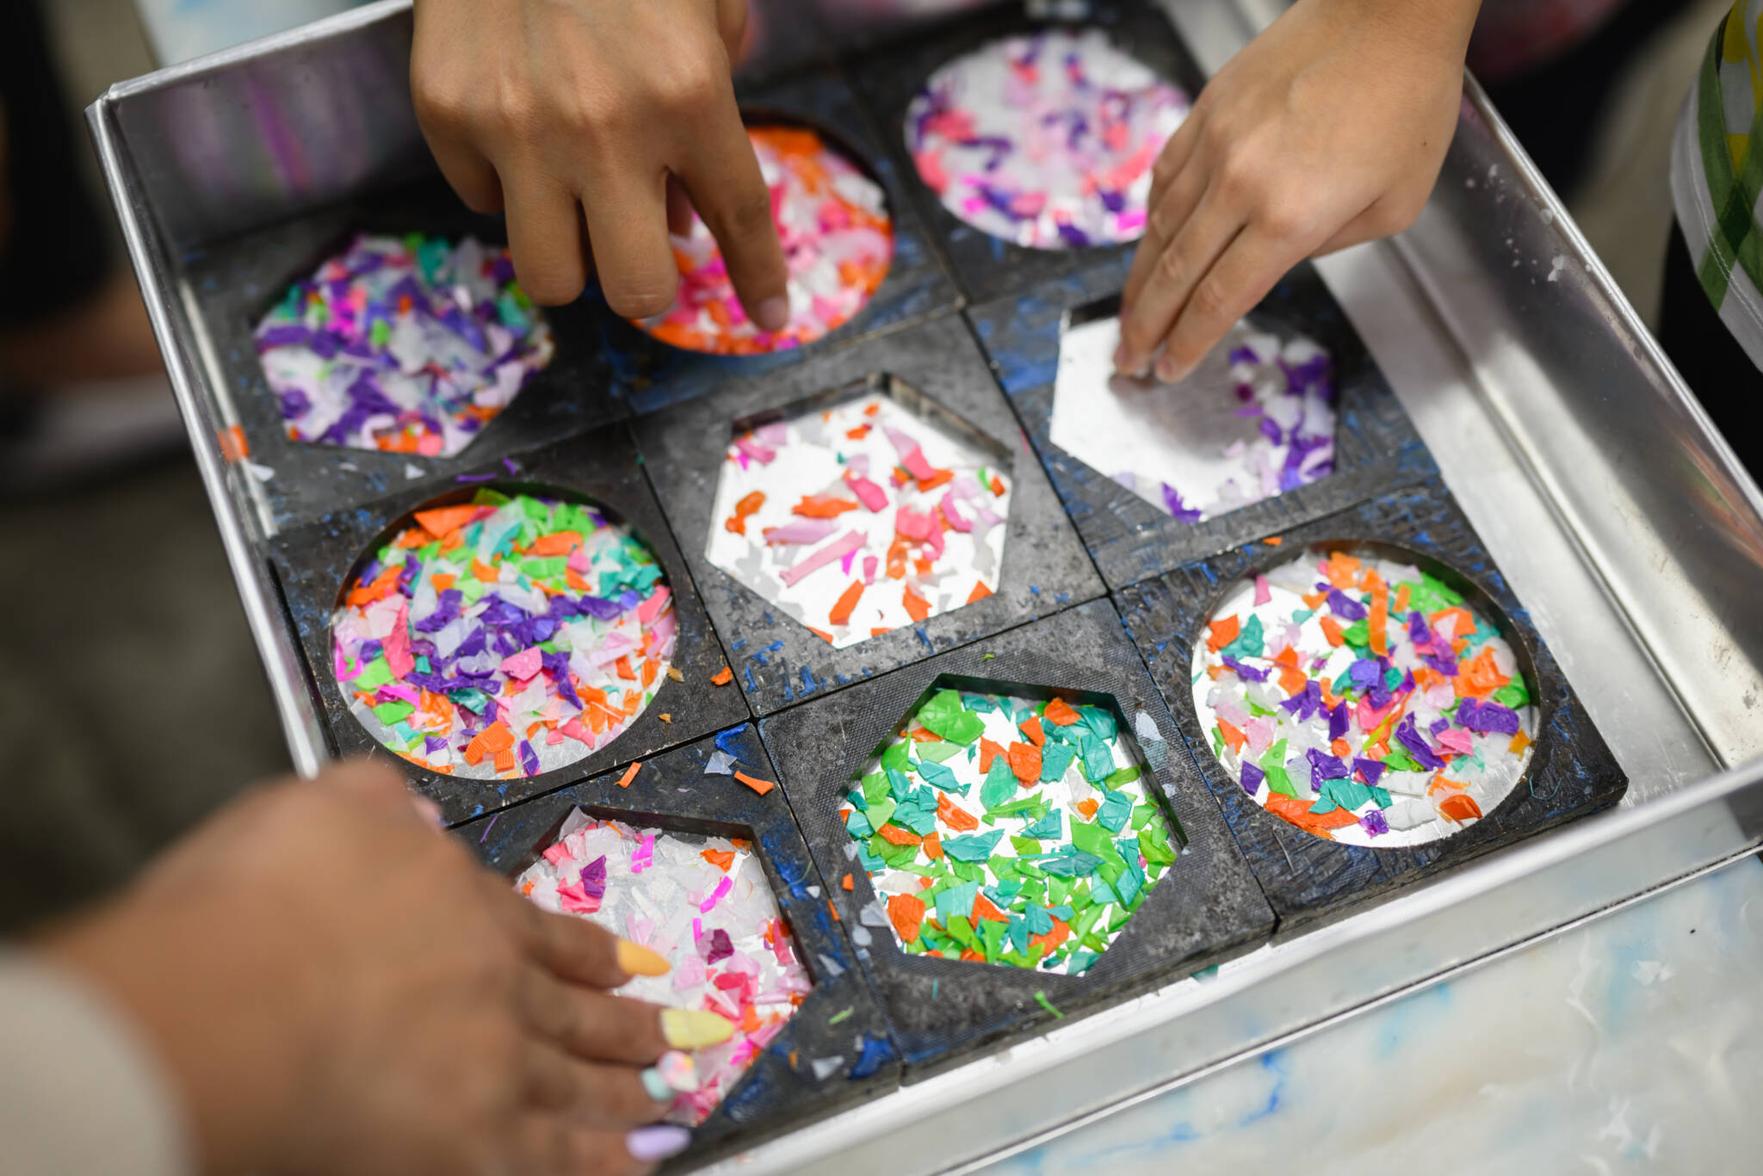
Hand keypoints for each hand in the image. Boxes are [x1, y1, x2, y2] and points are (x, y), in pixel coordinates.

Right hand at [39, 761, 721, 1174]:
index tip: (639, 966)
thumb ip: (375, 806)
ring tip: (664, 1100)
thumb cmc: (250, 905)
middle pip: (576, 1013)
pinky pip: (549, 1160)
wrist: (221, 1002)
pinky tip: (633, 1165)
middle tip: (681, 1037)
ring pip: (575, 1085)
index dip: (596, 953)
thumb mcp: (319, 807)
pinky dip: (594, 1164)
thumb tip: (411, 815)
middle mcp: (495, 987)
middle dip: (631, 1027)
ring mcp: (492, 1068)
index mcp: (465, 906)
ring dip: (624, 1094)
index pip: (545, 935)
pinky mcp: (470, 1144)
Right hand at [409, 0, 788, 325]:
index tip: (768, 317)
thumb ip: (710, 114)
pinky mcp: (449, 115)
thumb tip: (688, 222)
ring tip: (577, 211)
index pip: (740, 221)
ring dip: (573, 257)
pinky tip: (518, 128)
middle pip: (636, 288)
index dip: (757, 280)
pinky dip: (506, 184)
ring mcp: (518, 128)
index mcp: (689, 94)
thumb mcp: (703, 9)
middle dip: (650, 287)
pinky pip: (483, 201)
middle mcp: (605, 128)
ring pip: (550, 276)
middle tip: (646, 256)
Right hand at [1115, 0, 1478, 381]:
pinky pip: (1164, 178)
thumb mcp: (1394, 204)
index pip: (1219, 300)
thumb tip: (1279, 261)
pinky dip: (1151, 219)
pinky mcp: (1205, 111)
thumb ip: (1329, 245)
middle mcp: (1241, 183)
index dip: (1188, 344)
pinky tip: (1148, 244)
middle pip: (1175, 274)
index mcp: (1291, 217)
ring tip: (1130, 315)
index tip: (1169, 369)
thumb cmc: (1408, 102)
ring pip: (1158, 228)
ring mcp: (1215, 143)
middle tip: (1127, 360)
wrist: (1387, 12)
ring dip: (1140, 281)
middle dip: (1145, 327)